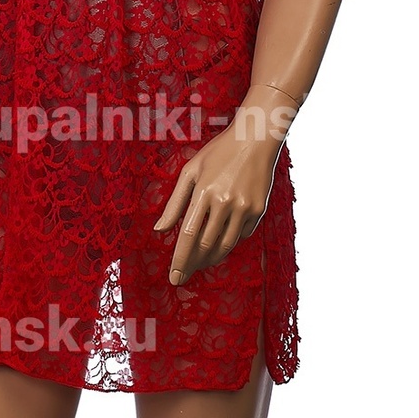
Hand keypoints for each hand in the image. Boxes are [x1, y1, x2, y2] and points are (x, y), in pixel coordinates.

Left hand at [152, 123, 281, 285]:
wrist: (255, 140)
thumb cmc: (218, 153)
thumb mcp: (191, 170)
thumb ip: (175, 202)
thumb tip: (159, 230)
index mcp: (204, 191)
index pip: (188, 235)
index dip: (180, 260)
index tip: (174, 278)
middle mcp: (226, 202)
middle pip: (206, 245)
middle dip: (193, 264)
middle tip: (184, 274)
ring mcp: (245, 208)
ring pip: (225, 245)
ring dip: (210, 259)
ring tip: (199, 264)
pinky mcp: (259, 211)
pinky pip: (242, 235)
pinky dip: (229, 242)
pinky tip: (219, 243)